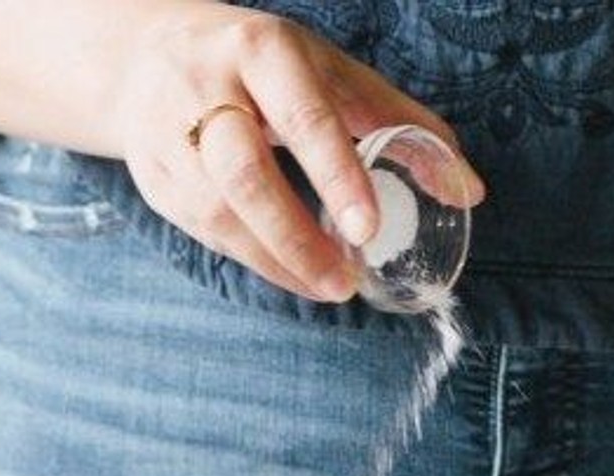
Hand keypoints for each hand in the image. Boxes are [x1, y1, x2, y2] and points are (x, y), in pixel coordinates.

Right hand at [111, 4, 483, 302]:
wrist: (145, 57)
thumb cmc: (261, 67)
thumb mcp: (327, 71)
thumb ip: (399, 123)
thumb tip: (468, 190)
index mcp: (261, 51)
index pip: (302, 117)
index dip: (336, 175)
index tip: (367, 227)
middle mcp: (207, 90)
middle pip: (247, 175)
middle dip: (298, 238)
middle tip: (346, 280)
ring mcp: (171, 139)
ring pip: (221, 215)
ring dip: (279, 261)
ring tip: (329, 286)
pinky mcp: (157, 183)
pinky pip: (208, 234)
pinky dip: (257, 261)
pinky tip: (293, 275)